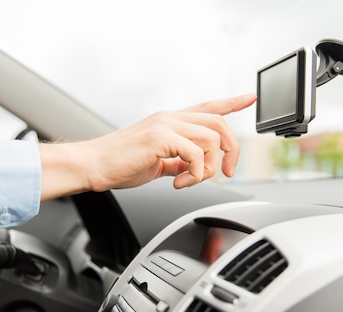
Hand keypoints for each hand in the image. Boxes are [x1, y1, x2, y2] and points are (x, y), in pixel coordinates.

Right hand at [39, 94, 256, 199]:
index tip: (250, 99)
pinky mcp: (160, 137)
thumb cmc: (118, 165)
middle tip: (227, 172)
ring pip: (211, 138)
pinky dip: (194, 174)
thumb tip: (192, 168)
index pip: (207, 106)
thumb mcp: (156, 162)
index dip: (231, 102)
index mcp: (169, 121)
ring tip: (189, 180)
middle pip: (219, 122)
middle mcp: (169, 117)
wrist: (93, 166)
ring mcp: (165, 124)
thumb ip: (176, 161)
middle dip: (231, 150)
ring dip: (209, 167)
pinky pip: (196, 153)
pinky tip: (178, 182)